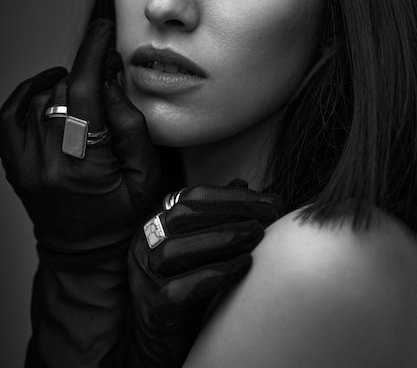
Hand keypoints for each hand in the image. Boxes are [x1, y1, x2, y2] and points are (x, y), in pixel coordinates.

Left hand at [0, 18, 159, 251]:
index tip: (103, 31)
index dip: (93, 52)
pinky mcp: (12, 163)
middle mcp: (47, 162)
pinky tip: (50, 86)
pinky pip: (9, 113)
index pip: (84, 92)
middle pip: (65, 92)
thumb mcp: (147, 175)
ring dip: (66, 85)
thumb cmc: (121, 216)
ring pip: (40, 98)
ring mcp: (23, 163)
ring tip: (88, 93)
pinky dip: (28, 92)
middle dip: (90, 72)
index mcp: (85, 165)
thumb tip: (110, 84)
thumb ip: (131, 127)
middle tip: (110, 73)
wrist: (84, 252)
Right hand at [127, 181, 280, 367]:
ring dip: (223, 238)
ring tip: (257, 234)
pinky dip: (214, 274)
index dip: (231, 195)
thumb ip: (216, 218)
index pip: (192, 198)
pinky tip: (243, 267)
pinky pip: (181, 289)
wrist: (160, 347)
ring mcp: (144, 276)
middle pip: (184, 216)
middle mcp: (144, 245)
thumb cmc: (186, 293)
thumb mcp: (202, 250)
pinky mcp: (151, 308)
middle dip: (231, 210)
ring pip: (178, 249)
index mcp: (156, 225)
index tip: (270, 200)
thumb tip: (241, 184)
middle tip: (270, 213)